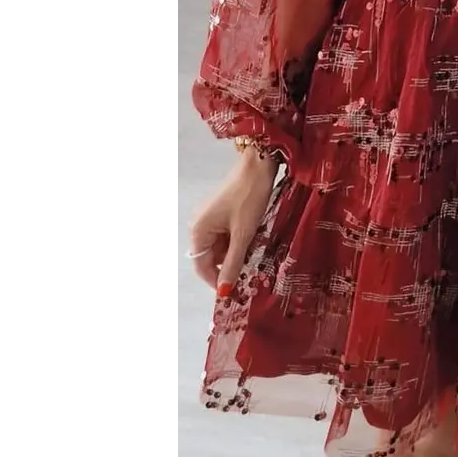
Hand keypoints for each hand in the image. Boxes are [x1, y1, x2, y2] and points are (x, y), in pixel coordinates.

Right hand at [189, 150, 277, 295]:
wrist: (259, 164)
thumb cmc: (250, 197)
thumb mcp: (243, 234)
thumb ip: (233, 263)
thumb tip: (223, 291)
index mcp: (198, 229)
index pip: (201, 265)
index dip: (216, 280)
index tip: (234, 292)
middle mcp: (199, 223)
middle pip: (210, 255)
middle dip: (228, 265)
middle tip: (248, 274)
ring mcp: (210, 216)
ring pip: (220, 245)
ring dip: (235, 252)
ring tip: (253, 256)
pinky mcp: (221, 210)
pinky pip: (226, 233)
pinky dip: (237, 240)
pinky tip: (253, 241)